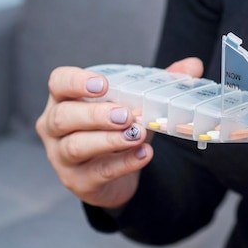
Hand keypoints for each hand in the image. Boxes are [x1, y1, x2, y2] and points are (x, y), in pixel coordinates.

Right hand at [35, 57, 203, 207]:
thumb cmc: (119, 126)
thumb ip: (162, 82)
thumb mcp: (138, 102)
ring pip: (76, 146)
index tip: (103, 85)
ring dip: (109, 139)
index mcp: (66, 99)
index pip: (58, 83)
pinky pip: (99, 172)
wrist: (119, 170)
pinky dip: (124, 163)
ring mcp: (62, 157)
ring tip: (137, 134)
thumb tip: (192, 65)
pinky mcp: (79, 181)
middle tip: (126, 114)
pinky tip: (144, 154)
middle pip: (63, 117)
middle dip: (95, 114)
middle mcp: (55, 127)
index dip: (76, 82)